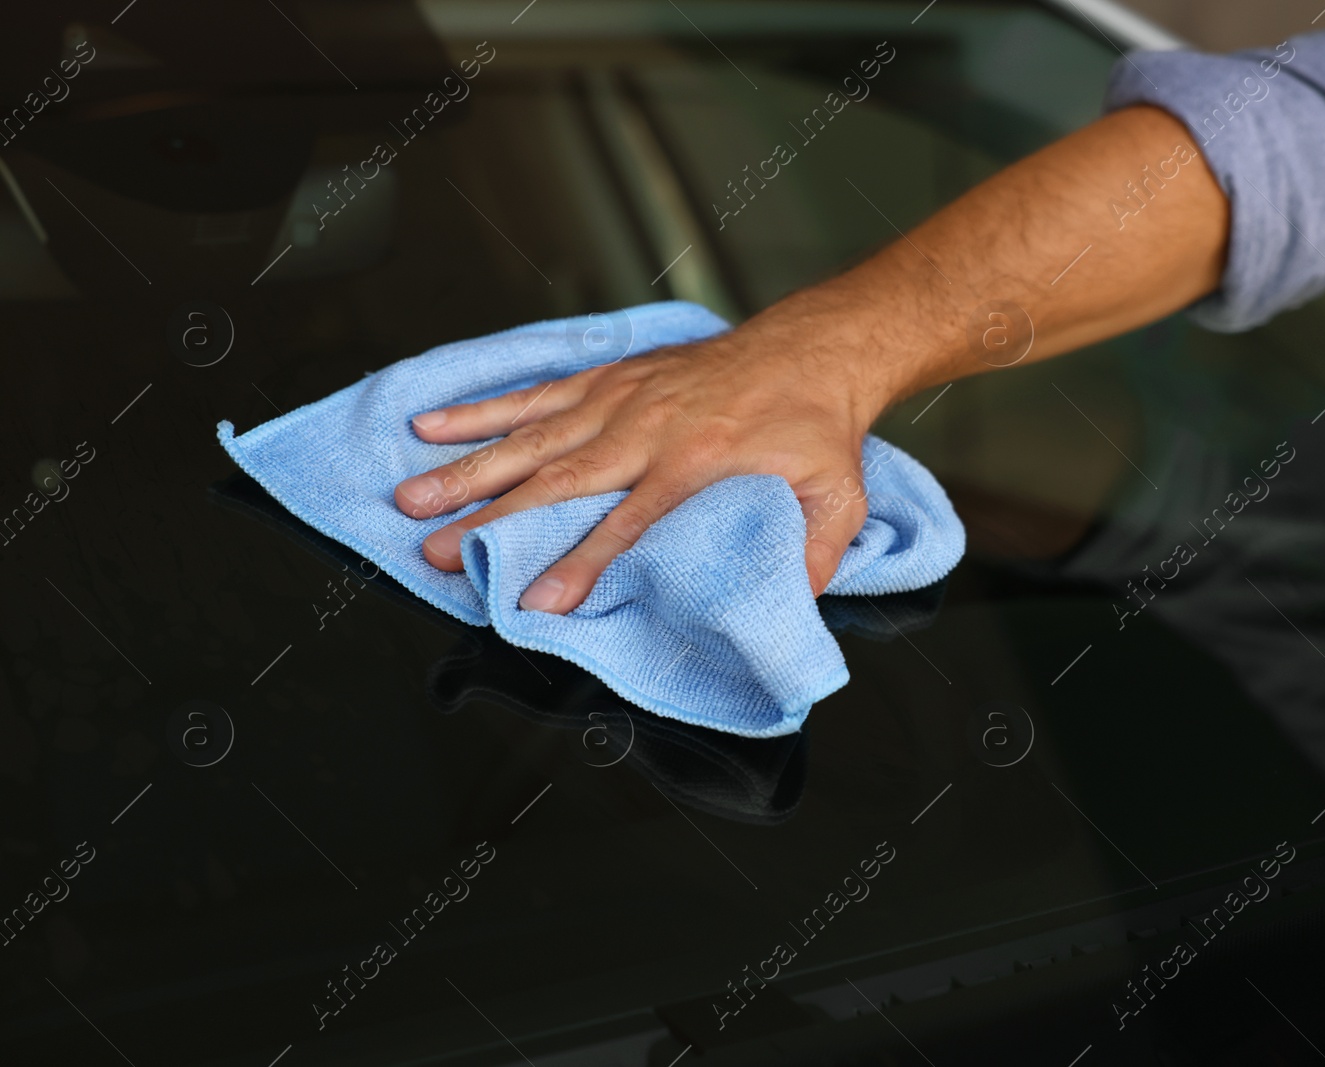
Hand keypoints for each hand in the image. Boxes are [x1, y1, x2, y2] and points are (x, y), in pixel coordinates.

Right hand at [394, 305, 890, 613]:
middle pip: (558, 479)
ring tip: (412, 496)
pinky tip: (433, 425)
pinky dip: (484, 410)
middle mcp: (646, 428)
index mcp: (695, 461)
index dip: (581, 563)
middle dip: (492, 517)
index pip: (627, 522)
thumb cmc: (816, 426)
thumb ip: (816, 553)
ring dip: (468, 467)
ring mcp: (621, 398)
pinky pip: (536, 394)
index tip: (539, 601)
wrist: (809, 350)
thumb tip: (794, 604)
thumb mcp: (836, 496)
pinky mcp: (609, 379)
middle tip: (436, 551)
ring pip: (531, 435)